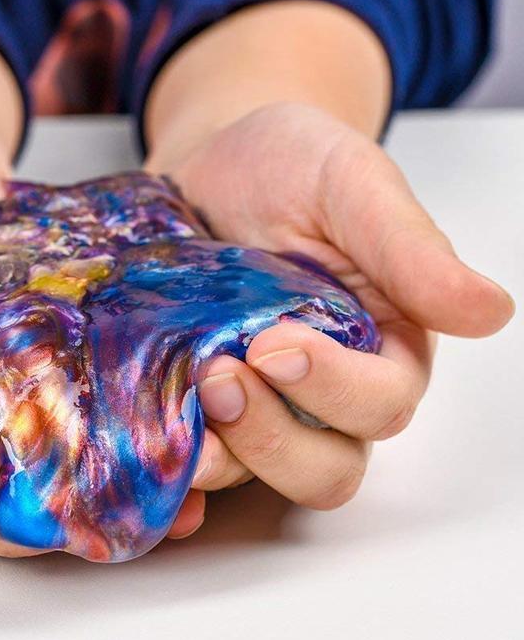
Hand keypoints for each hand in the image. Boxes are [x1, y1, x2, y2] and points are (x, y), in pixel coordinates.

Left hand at [150, 103, 513, 507]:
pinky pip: (197, 461)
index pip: (381, 403)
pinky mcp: (201, 397)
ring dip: (221, 456)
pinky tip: (150, 455)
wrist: (213, 161)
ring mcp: (259, 398)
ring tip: (181, 399)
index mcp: (382, 341)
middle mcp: (326, 387)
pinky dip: (175, 478)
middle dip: (272, 438)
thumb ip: (408, 248)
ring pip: (260, 475)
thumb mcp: (349, 184)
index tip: (275, 343)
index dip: (334, 390)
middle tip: (219, 376)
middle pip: (324, 466)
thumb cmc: (290, 164)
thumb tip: (490, 311)